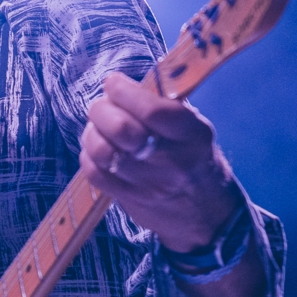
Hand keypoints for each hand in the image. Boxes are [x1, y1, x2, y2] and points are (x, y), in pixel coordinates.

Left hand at [79, 71, 240, 251]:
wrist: (208, 214)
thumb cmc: (194, 158)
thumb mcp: (194, 130)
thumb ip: (163, 105)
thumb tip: (122, 84)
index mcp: (193, 135)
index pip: (153, 110)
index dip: (124, 91)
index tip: (113, 82)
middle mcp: (173, 162)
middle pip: (122, 130)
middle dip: (102, 110)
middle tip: (102, 106)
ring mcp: (150, 185)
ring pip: (103, 152)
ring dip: (91, 133)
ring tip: (98, 128)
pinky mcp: (130, 201)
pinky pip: (94, 173)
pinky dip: (89, 156)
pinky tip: (98, 150)